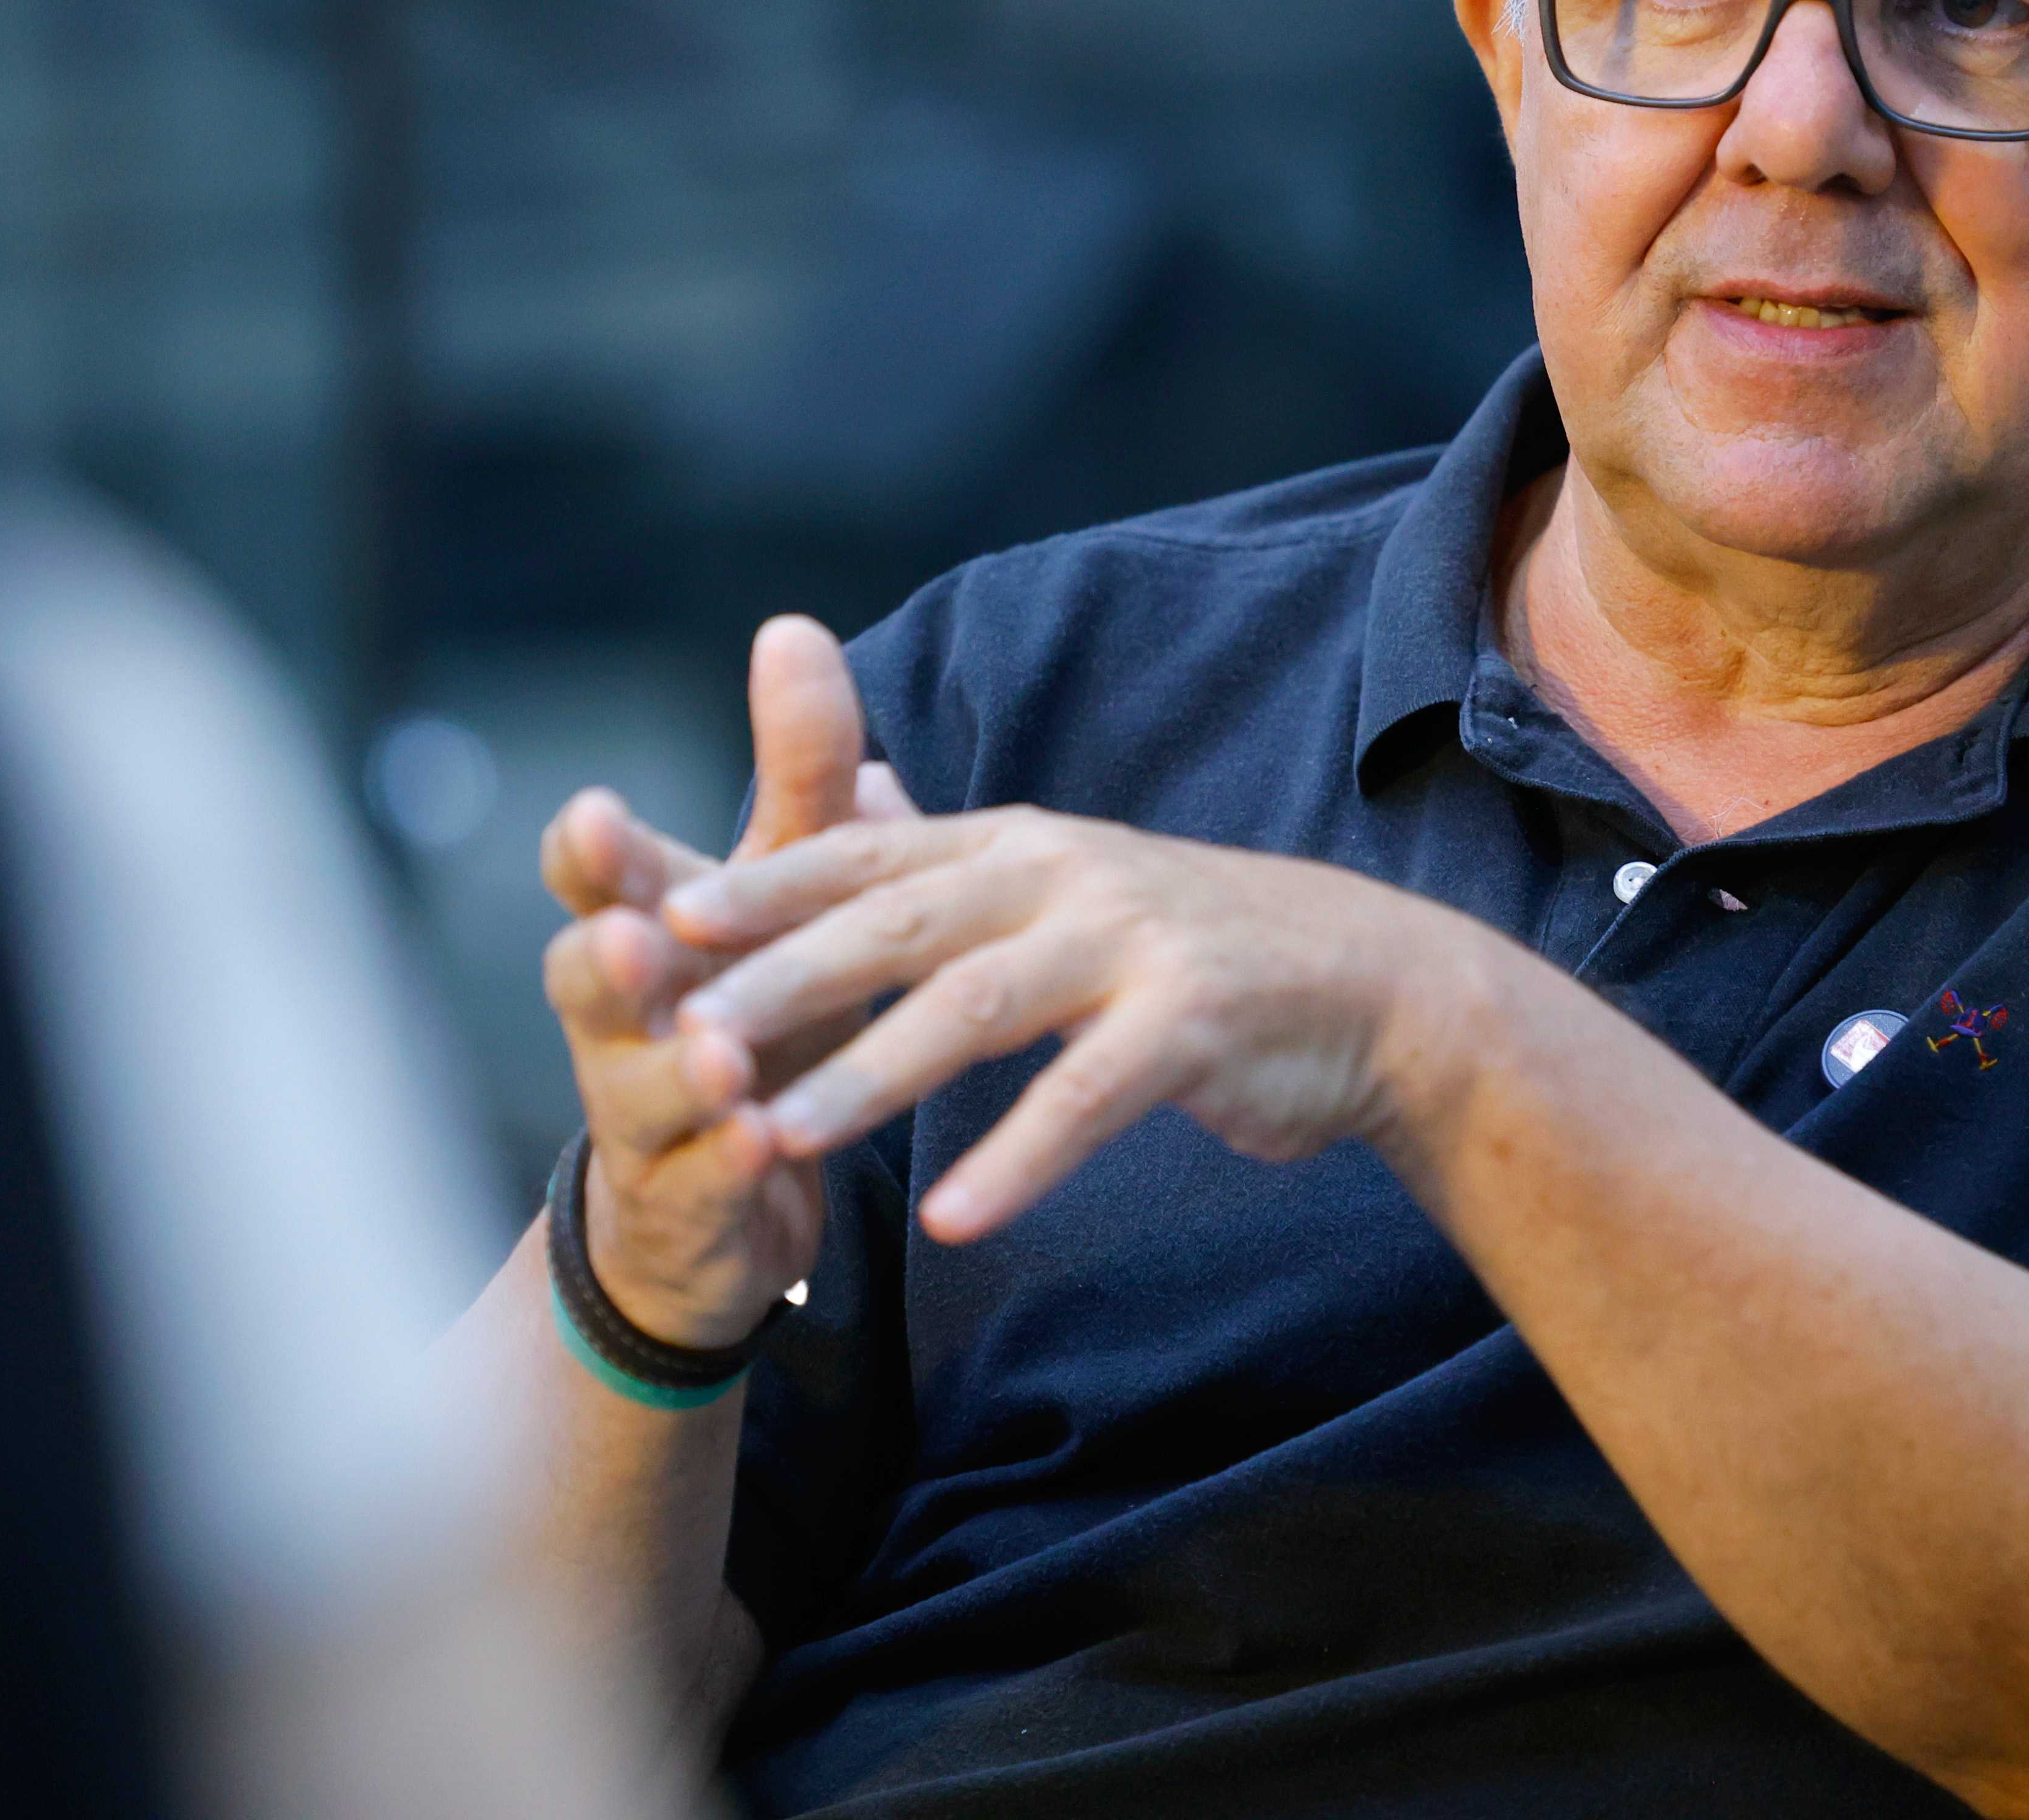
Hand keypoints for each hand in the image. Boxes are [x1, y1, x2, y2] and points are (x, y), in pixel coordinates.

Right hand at [535, 617, 913, 1345]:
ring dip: (677, 1067)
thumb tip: (796, 633)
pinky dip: (729, 1163)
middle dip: (602, 953)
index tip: (595, 815)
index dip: (587, 855)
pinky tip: (762, 1144)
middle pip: (582, 977)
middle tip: (630, 930)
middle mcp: (624, 1014)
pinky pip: (699, 1181)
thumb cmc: (759, 1009)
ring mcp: (642, 1113)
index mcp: (650, 925)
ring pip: (635, 1086)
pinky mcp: (684, 1200)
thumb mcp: (793, 889)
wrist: (731, 1193)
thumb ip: (796, 775)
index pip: (595, 878)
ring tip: (722, 1051)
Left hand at [658, 809, 1531, 1243]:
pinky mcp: (1193, 1023)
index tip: (657, 919)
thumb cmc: (1199, 955)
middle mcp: (1064, 874)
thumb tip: (863, 810)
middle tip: (677, 1041)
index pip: (866, 855)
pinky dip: (1016, 1157)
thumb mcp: (1072, 890)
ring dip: (866, 1080)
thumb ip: (965, 867)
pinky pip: (1086, 1097)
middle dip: (778, 984)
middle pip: (895, 923)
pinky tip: (951, 1217)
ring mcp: (1131, 942)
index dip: (762, 886)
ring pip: (971, 1009)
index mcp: (1021, 843)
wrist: (1371, 982)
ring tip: (775, 1140)